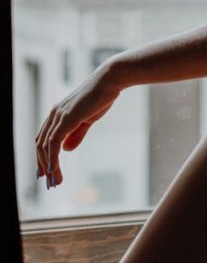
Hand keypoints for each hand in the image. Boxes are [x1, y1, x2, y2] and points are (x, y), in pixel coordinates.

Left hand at [35, 66, 121, 187]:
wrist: (110, 80)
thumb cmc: (102, 96)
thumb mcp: (88, 119)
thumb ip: (76, 134)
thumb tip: (66, 150)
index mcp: (58, 113)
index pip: (43, 138)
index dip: (43, 156)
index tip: (46, 172)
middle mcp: (54, 113)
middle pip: (40, 144)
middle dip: (43, 165)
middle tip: (50, 182)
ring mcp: (58, 115)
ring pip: (45, 146)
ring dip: (48, 166)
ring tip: (55, 181)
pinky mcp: (66, 118)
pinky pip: (53, 143)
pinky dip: (52, 159)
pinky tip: (55, 170)